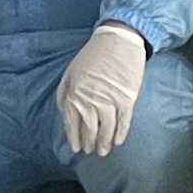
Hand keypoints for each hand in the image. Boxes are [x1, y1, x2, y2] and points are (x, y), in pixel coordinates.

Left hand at [54, 23, 147, 156]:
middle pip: (89, 129)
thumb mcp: (70, 73)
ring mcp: (110, 101)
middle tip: (91, 151)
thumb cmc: (92, 55)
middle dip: (89, 143)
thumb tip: (65, 112)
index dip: (74, 138)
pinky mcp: (127, 99)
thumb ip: (65, 94)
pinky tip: (118, 141)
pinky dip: (120, 133)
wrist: (119, 40)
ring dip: (104, 142)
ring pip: (106, 129)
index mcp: (74, 95)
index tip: (76, 148)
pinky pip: (123, 121)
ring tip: (103, 151)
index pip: (72, 124)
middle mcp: (90, 102)